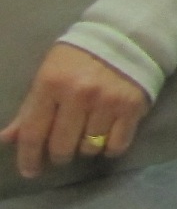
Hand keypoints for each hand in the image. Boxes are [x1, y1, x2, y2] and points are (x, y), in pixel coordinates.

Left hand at [1, 43, 151, 178]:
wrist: (126, 37)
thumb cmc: (79, 58)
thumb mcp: (48, 76)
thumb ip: (29, 109)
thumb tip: (7, 139)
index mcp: (51, 84)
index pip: (34, 132)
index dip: (28, 158)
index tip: (30, 171)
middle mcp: (79, 94)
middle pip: (62, 146)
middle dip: (59, 155)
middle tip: (62, 151)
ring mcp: (107, 102)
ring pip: (89, 148)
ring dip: (85, 148)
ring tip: (87, 136)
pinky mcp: (132, 108)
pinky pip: (116, 146)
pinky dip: (109, 148)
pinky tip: (106, 138)